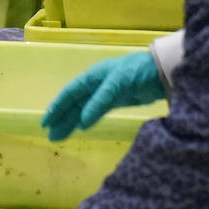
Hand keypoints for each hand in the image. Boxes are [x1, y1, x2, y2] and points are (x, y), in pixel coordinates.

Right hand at [42, 51, 163, 142]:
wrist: (161, 71)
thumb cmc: (136, 72)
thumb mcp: (116, 84)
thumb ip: (99, 102)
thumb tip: (82, 123)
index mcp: (91, 77)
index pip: (69, 94)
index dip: (57, 107)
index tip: (46, 122)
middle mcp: (95, 84)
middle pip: (74, 103)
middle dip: (62, 119)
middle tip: (51, 136)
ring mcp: (106, 93)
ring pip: (84, 109)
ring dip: (72, 122)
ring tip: (60, 137)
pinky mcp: (117, 101)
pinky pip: (96, 112)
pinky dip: (87, 120)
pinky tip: (80, 128)